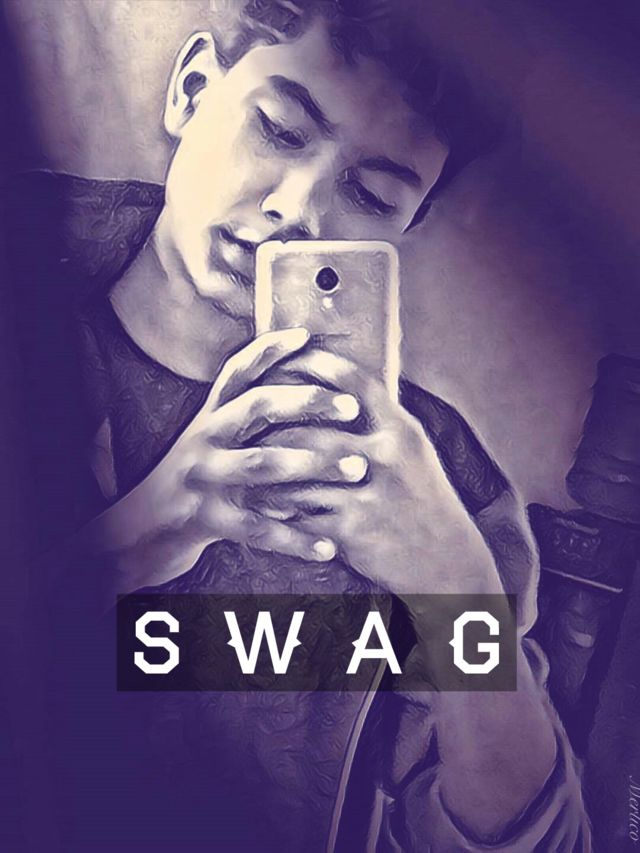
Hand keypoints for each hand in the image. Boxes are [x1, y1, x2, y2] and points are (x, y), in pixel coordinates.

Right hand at [95, 329, 365, 589]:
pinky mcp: (204, 519)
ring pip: (263, 464)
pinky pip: (259, 529)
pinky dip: (296, 540)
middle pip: (257, 406)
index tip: (307, 336)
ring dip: (314, 464)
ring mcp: (203, 477)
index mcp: (210, 417)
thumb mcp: (212, 444)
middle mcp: (205, 438)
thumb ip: (246, 424)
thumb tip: (304, 400)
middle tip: (352, 407)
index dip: (269, 350)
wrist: (139, 531)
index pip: (238, 372)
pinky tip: (328, 548)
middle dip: (307, 401)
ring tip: (357, 468)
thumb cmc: (195, 483)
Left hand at [254, 349, 503, 596]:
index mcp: (402, 431)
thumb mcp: (413, 453)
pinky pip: (301, 514)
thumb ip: (379, 423)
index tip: (287, 356)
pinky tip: (258, 506)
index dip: (316, 366)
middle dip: (275, 424)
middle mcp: (388, 457)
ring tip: (245, 463)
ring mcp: (369, 494)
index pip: (354, 382)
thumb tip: (339, 390)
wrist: (447, 561)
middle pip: (314, 427)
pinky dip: (276, 509)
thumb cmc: (422, 501)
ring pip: (300, 470)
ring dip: (267, 468)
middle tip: (246, 418)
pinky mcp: (353, 531)